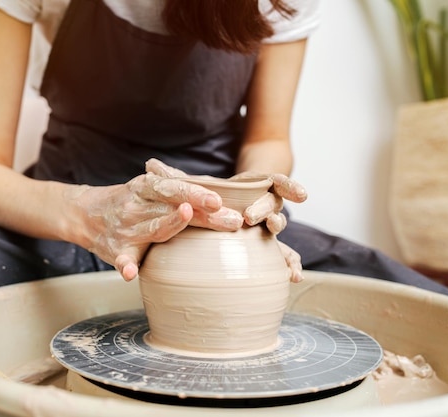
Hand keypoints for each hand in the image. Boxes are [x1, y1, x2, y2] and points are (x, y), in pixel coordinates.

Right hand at [73, 170, 242, 281]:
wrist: (84, 215)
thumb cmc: (127, 202)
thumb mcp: (146, 188)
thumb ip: (176, 187)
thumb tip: (217, 191)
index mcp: (146, 188)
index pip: (174, 188)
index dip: (196, 192)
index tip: (218, 200)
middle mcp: (136, 206)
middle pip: (172, 208)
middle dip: (201, 212)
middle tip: (229, 218)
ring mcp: (127, 230)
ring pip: (152, 228)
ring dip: (169, 223)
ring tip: (185, 214)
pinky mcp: (116, 252)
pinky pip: (122, 260)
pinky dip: (125, 266)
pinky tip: (130, 272)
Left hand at [146, 158, 306, 281]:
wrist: (222, 207)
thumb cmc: (209, 194)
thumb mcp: (191, 186)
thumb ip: (174, 178)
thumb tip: (148, 163)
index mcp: (254, 186)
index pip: (275, 181)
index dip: (287, 185)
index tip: (299, 193)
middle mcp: (263, 204)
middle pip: (272, 205)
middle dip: (266, 210)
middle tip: (255, 219)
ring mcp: (264, 224)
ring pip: (277, 228)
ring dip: (279, 236)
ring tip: (280, 244)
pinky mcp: (263, 243)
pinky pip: (282, 254)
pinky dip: (290, 264)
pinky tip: (294, 277)